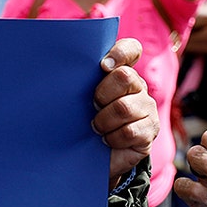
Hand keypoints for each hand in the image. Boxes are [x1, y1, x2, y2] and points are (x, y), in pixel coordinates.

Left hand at [93, 38, 158, 184]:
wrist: (95, 157)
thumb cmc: (83, 121)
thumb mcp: (79, 99)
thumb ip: (79, 81)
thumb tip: (57, 68)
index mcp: (121, 72)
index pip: (131, 49)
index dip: (120, 52)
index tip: (103, 66)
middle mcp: (138, 86)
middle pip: (124, 76)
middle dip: (102, 94)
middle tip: (93, 106)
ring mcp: (147, 108)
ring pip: (124, 107)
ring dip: (103, 120)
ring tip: (96, 127)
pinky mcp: (150, 130)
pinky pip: (130, 131)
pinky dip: (113, 138)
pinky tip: (107, 140)